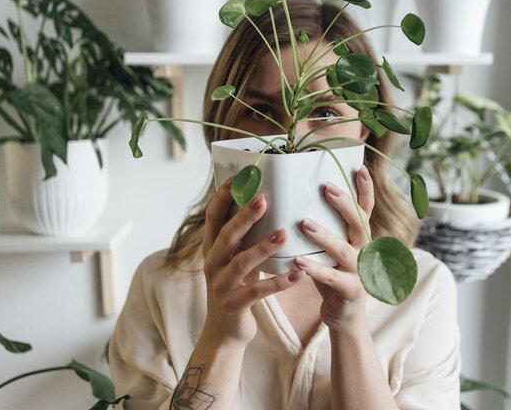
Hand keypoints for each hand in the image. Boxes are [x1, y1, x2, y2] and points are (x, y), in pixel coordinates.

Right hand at [201, 177, 303, 347]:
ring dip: (263, 248)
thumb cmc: (236, 288)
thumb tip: (264, 204)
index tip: (237, 178)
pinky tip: (298, 275)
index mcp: (212, 249)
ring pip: (241, 263)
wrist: (224, 332)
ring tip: (284, 235)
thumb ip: (243, 239)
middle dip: (245, 217)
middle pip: (226, 236)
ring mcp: (221, 286)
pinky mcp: (233, 306)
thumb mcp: (235, 260)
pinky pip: (257, 293)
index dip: (222, 197)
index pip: (213, 217)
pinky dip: (278, 283)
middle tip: (264, 199)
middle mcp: (212, 264)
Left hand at [294, 166, 374, 332]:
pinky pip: (332, 278)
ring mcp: (359, 272)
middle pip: (359, 223)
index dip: (365, 189)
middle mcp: (364, 251)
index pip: (365, 208)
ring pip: (344, 250)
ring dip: (325, 236)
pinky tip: (298, 262)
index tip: (359, 167)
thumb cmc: (332, 275)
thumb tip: (298, 196)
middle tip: (326, 187)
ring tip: (305, 224)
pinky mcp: (351, 291)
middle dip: (344, 204)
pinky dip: (315, 269)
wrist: (344, 317)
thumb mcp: (331, 248)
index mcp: (359, 238)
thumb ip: (324, 226)